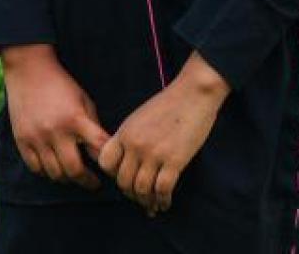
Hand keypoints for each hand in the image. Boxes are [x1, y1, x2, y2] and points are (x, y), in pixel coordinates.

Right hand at [1, 44, 111, 190]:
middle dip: (87, 181)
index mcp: (76, 119)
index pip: (98, 150)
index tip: (110, 170)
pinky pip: (36, 168)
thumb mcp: (84, 100)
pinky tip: (54, 167)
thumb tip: (103, 153)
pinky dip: (47, 172)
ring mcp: (37, 137)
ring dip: (67, 178)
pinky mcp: (22, 140)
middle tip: (93, 183)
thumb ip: (93, 127)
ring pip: (54, 173)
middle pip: (74, 170)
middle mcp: (56, 131)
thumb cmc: (61, 84)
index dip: (107, 164)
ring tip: (73, 175)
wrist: (29, 70)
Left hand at [97, 53, 229, 214]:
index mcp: (124, 132)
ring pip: (142, 189)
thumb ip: (129, 137)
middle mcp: (135, 145)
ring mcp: (154, 153)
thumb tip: (127, 160)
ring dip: (146, 201)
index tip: (124, 178)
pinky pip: (163, 189)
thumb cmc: (168, 104)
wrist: (193, 93)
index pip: (105, 163)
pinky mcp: (174, 160)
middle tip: (140, 197)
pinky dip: (163, 200)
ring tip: (152, 204)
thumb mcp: (139, 117)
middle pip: (123, 181)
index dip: (113, 175)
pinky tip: (165, 202)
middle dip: (131, 193)